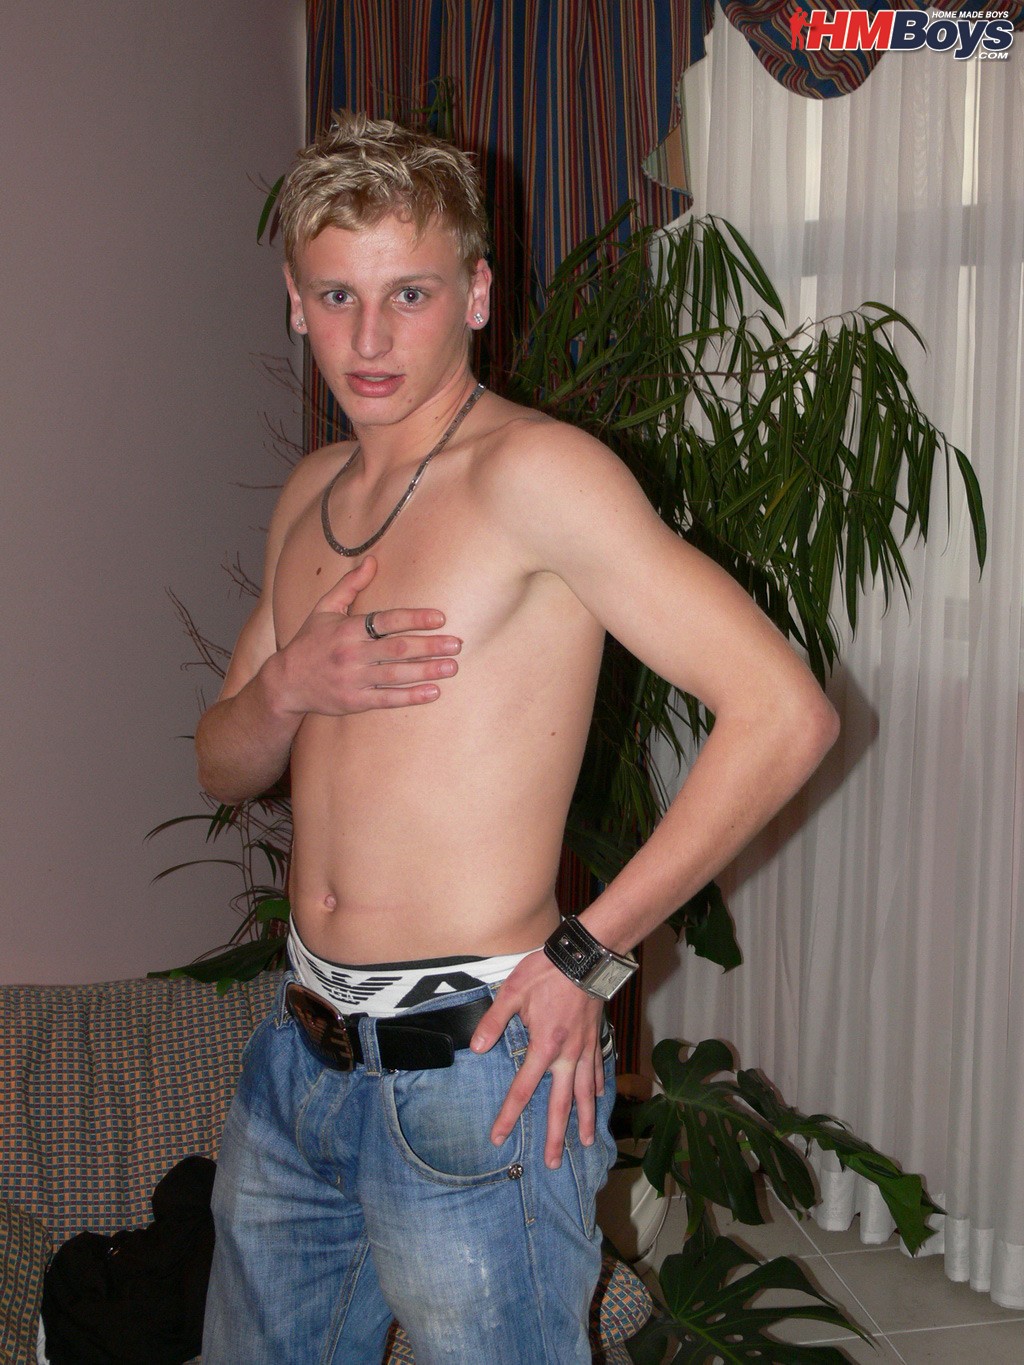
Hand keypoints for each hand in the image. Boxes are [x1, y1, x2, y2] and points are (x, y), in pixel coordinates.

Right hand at [275, 555, 461, 715]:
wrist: (285, 683)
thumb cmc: (309, 643)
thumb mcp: (324, 609)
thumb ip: (349, 585)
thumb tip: (371, 560)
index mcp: (346, 628)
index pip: (386, 620)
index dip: (414, 618)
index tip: (440, 618)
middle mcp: (350, 653)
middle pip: (396, 648)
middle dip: (429, 646)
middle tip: (456, 644)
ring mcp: (352, 679)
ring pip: (395, 674)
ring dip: (427, 671)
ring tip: (451, 667)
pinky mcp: (354, 702)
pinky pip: (387, 699)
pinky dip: (411, 696)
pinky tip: (433, 692)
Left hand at [470, 950, 605, 1168]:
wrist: (586, 958)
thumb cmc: (547, 973)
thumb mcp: (512, 992)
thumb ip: (493, 1022)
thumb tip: (476, 1049)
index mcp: (544, 1047)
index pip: (522, 1090)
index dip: (509, 1116)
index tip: (499, 1138)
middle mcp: (566, 1056)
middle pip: (560, 1105)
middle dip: (555, 1136)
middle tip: (552, 1164)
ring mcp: (584, 1050)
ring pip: (585, 1094)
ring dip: (584, 1121)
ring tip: (586, 1144)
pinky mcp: (595, 1039)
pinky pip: (597, 1070)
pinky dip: (598, 1088)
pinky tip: (598, 1099)